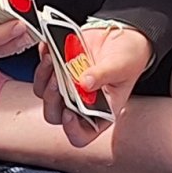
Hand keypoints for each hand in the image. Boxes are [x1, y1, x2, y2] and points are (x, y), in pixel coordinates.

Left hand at [35, 22, 148, 147]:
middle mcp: (80, 103)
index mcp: (100, 112)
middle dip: (52, 98)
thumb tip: (85, 82)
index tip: (69, 113)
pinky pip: (42, 71)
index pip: (81, 135)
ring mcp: (67, 87)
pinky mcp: (58, 69)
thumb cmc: (128, 59)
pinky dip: (43, 60)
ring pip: (44, 93)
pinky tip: (49, 48)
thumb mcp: (122, 67)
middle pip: (55, 114)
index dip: (72, 129)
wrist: (123, 37)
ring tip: (53, 60)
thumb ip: (104, 75)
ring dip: (44, 78)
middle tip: (58, 80)